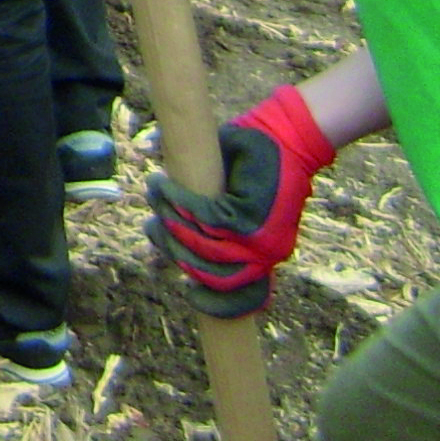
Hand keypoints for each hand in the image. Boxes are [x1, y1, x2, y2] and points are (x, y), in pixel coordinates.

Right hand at [146, 85, 340, 315]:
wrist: (288, 135)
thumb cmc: (261, 163)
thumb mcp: (235, 196)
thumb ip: (203, 209)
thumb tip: (157, 192)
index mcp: (263, 256)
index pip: (243, 298)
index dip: (215, 305)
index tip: (189, 295)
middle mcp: (263, 255)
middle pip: (207, 273)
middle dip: (172, 249)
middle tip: (151, 226)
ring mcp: (256, 238)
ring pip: (200, 247)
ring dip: (169, 223)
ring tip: (155, 195)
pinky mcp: (247, 214)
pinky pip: (201, 216)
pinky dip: (177, 200)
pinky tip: (163, 183)